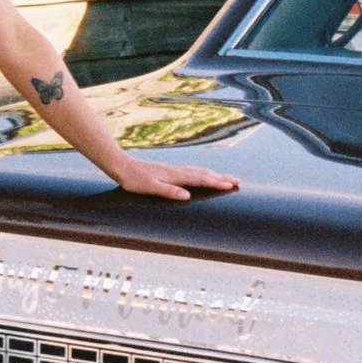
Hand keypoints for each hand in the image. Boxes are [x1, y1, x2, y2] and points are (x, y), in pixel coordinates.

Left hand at [110, 159, 239, 201]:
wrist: (123, 166)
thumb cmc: (135, 180)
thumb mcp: (150, 187)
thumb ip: (169, 191)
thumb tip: (187, 195)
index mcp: (176, 176)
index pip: (201, 179)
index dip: (216, 183)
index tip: (231, 186)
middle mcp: (178, 171)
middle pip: (205, 173)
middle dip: (221, 177)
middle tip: (237, 181)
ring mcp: (176, 170)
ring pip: (200, 171)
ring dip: (215, 174)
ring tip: (227, 177)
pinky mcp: (172, 171)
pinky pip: (193, 171)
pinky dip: (204, 173)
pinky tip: (205, 174)